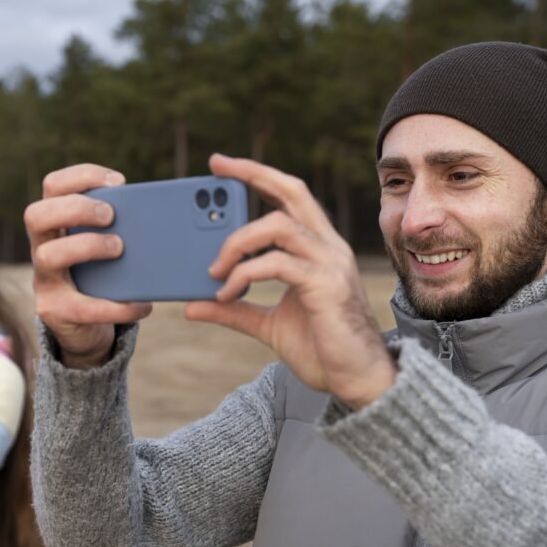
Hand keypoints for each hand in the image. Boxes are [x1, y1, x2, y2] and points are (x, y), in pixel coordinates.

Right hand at [24, 164, 152, 368]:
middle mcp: (40, 247)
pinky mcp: (55, 311)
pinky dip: (117, 305)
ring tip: (119, 249)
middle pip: (36, 214)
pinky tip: (142, 304)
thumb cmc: (101, 276)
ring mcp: (43, 281)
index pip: (52, 186)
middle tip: (110, 215)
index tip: (118, 182)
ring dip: (88, 246)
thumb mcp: (105, 245)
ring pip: (48, 255)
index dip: (81, 176)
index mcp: (55, 223)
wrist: (86, 327)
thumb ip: (117, 227)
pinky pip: (84, 306)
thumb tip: (152, 212)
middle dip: (76, 208)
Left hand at [184, 154, 396, 409]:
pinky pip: (276, 263)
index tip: (222, 165)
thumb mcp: (266, 325)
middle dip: (252, 174)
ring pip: (278, 225)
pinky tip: (226, 293)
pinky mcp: (325, 285)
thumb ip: (234, 310)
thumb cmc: (320, 349)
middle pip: (292, 191)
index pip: (290, 196)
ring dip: (237, 242)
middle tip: (214, 170)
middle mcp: (328, 247)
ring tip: (213, 270)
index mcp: (317, 248)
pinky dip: (244, 274)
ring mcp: (330, 263)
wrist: (355, 381)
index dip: (258, 175)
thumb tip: (191, 305)